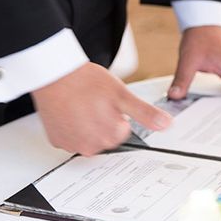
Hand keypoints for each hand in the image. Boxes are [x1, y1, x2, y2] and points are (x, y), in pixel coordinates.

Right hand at [31, 62, 171, 155]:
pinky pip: (70, 137)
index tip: (108, 103)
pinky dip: (71, 127)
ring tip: (81, 105)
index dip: (117, 114)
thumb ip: (145, 113)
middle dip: (103, 121)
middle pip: (106, 137)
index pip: (122, 131)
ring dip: (87, 125)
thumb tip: (166, 125)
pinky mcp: (57, 140)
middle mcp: (90, 146)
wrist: (53, 74)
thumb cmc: (85, 81)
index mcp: (110, 136)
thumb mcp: (122, 94)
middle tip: (94, 102)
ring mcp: (71, 144)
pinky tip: (69, 111)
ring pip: (88, 138)